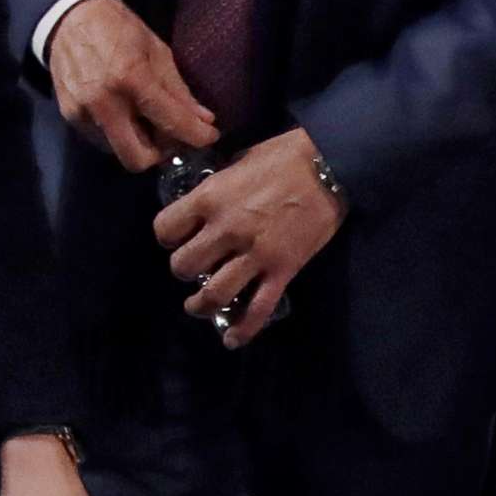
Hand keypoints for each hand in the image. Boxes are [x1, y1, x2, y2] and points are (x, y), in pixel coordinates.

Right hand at [45, 0, 217, 171]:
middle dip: (158, 153)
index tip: (208, 136)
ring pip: (118, 152)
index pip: (171, 123)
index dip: (197, 136)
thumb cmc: (118, 28)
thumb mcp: (156, 51)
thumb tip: (204, 120)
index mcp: (131, 79)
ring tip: (142, 120)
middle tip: (168, 135)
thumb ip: (178, 90)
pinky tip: (120, 113)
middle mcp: (104, 102)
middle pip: (137, 159)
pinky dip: (116, 133)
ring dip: (136, 143)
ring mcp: (82, 112)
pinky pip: (100, 140)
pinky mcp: (69, 116)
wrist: (69, 18)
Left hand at [154, 129, 343, 348]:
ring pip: (214, 293)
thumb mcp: (235, 162)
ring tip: (197, 306)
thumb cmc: (282, 156)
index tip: (176, 238)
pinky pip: (258, 309)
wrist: (329, 166)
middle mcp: (226, 230)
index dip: (167, 237)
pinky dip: (243, 329)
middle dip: (184, 270)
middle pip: (184, 266)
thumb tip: (201, 202)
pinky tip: (231, 338)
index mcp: (209, 199)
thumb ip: (215, 187)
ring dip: (201, 304)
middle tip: (193, 267)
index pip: (165, 229)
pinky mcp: (282, 270)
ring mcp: (255, 254)